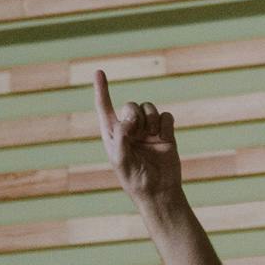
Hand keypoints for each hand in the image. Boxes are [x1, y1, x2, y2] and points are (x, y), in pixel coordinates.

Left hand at [92, 68, 185, 217]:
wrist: (159, 192)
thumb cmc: (135, 179)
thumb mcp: (121, 159)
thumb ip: (121, 136)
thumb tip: (129, 118)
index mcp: (113, 134)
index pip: (104, 108)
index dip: (101, 90)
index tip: (98, 72)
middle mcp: (130, 129)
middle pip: (131, 105)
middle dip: (134, 114)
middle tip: (136, 130)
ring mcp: (148, 131)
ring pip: (149, 107)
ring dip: (150, 119)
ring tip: (151, 137)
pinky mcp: (165, 134)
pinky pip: (166, 116)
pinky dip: (165, 123)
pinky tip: (164, 137)